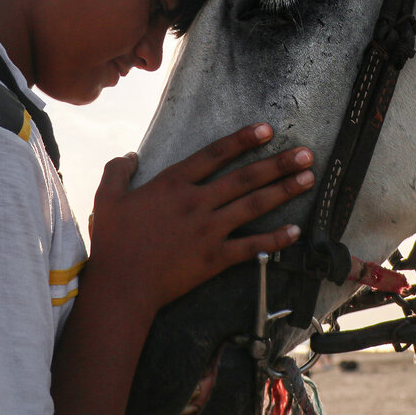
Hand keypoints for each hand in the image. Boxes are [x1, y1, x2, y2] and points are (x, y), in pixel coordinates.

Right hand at [85, 123, 313, 313]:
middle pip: (244, 177)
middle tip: (306, 153)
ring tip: (308, 179)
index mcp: (172, 183)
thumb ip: (118, 171)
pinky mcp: (215, 258)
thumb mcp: (107, 198)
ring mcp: (208, 230)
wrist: (122, 285)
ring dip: (284, 191)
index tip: (267, 129)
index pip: (214, 154)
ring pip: (253, 205)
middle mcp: (196, 202)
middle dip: (278, 163)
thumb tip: (131, 156)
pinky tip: (295, 231)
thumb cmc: (113, 242)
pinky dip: (275, 239)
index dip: (242, 139)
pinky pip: (251, 246)